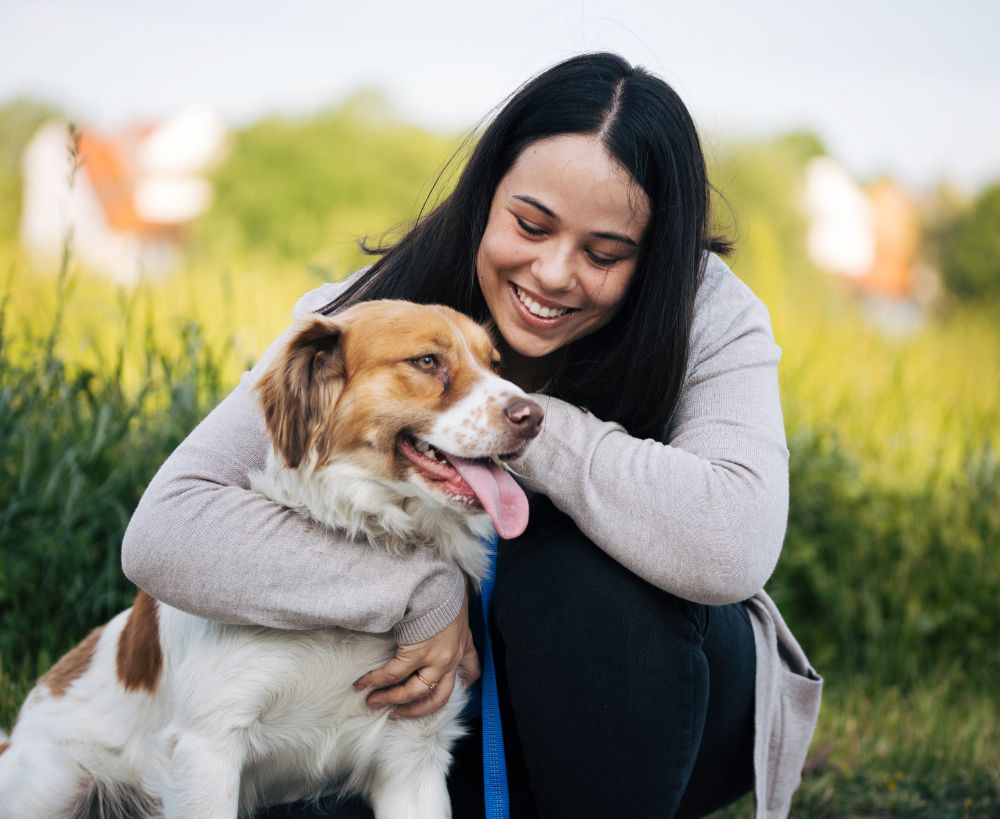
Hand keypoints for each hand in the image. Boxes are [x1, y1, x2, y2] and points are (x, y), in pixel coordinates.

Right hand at [353, 589, 479, 718]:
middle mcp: (452, 657)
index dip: (464, 684)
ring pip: (413, 692)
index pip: (471, 670)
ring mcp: (435, 658)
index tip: (458, 689)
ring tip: (374, 702)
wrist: (437, 582)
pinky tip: (362, 684)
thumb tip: (437, 618)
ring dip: (392, 699)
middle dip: (418, 709)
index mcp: (464, 644)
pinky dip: (376, 681)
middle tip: (400, 714)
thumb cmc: (443, 589)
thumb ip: (451, 621)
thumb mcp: (456, 608)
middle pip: (439, 697)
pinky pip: (393, 674)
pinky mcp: (416, 653)